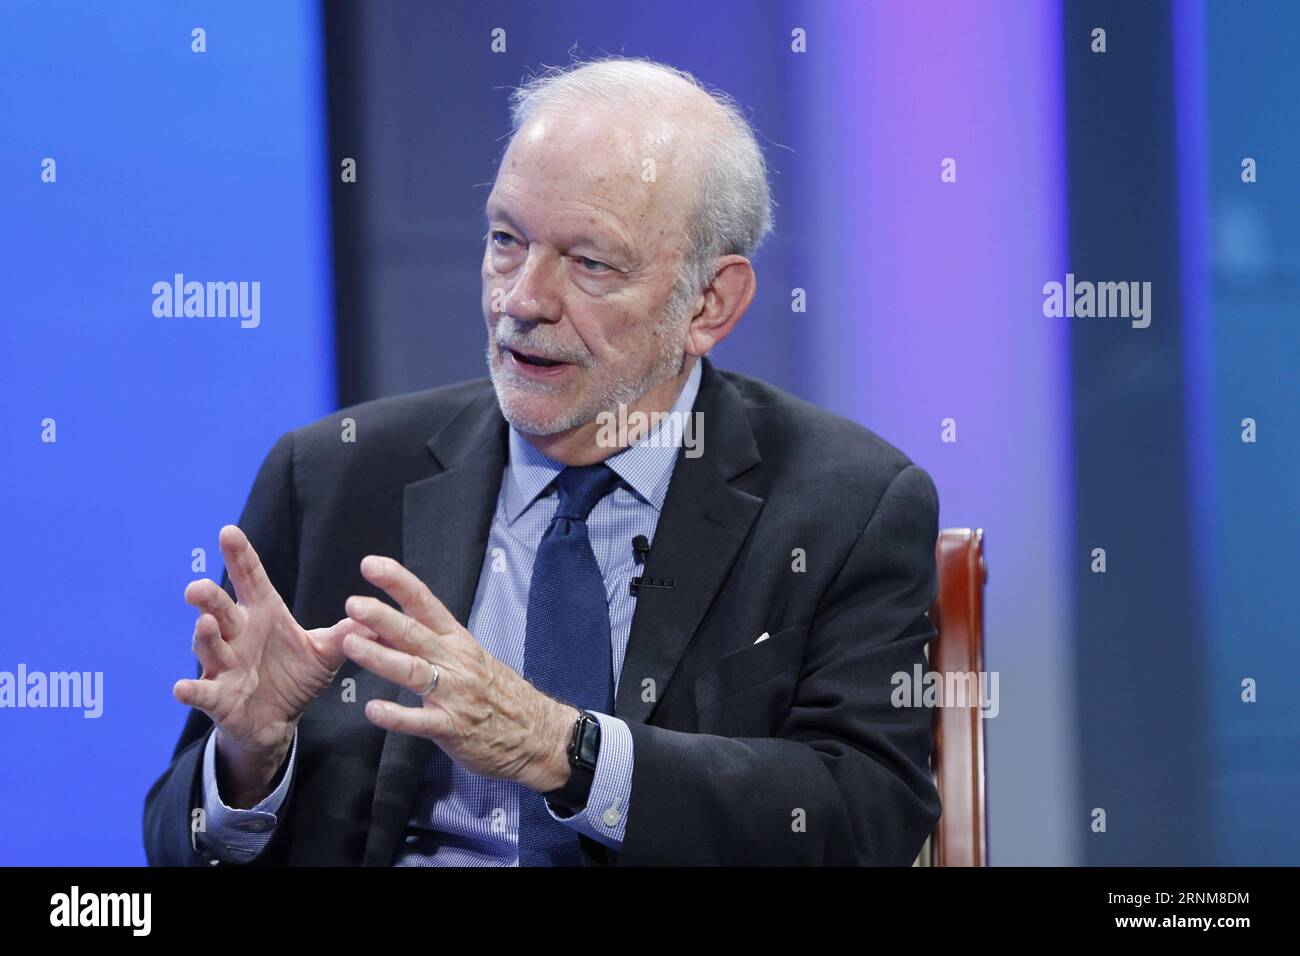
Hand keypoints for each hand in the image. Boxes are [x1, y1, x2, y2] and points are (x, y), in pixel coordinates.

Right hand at [174, 525, 374, 801]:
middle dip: (209, 597)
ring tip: (204, 624)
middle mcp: (237, 634)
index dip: (240, 556)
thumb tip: (379, 614)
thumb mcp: (326, 652)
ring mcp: (224, 664)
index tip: (229, 532)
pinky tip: (182, 688)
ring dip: (202, 635)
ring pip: (208, 644)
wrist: (277, 721)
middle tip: (199, 586)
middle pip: (220, 609)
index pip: (250, 579)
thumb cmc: (296, 676)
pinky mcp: (217, 696)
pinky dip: (192, 690)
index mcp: (263, 615)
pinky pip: (201, 692)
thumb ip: (348, 633)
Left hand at [341, 555, 576, 793]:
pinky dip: (397, 716)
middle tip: (353, 604)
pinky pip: (421, 723)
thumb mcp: (468, 658)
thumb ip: (428, 644)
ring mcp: (455, 694)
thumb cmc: (497, 692)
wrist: (537, 733)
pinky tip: (373, 710)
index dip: (398, 583)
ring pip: (415, 672)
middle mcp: (456, 661)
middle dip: (383, 617)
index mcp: (457, 640)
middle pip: (416, 634)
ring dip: (381, 658)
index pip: (425, 603)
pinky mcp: (454, 728)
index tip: (371, 565)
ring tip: (351, 645)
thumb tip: (381, 627)